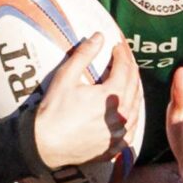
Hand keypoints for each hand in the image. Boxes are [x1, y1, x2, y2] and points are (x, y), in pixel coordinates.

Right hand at [30, 35, 138, 169]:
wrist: (45, 145)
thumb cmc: (53, 111)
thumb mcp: (65, 77)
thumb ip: (84, 55)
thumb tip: (99, 36)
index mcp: (112, 96)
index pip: (124, 69)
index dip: (122, 55)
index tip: (117, 46)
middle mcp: (122, 115)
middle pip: (134, 86)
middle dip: (130, 69)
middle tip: (124, 59)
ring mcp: (121, 133)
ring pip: (137, 107)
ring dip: (134, 90)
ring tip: (128, 80)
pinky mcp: (117, 146)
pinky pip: (133, 127)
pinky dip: (133, 114)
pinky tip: (128, 109)